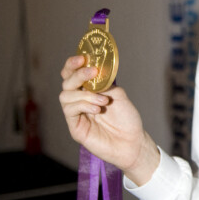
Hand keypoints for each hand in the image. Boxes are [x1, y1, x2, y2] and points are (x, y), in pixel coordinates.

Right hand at [59, 55, 159, 185]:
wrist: (132, 142)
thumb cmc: (127, 119)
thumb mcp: (117, 94)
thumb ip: (104, 83)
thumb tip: (94, 72)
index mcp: (89, 90)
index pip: (72, 73)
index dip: (73, 64)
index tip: (82, 57)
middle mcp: (80, 100)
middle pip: (66, 82)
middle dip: (77, 74)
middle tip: (92, 72)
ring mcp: (76, 114)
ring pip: (65, 96)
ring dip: (85, 94)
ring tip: (103, 101)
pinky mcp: (75, 127)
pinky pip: (70, 110)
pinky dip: (83, 105)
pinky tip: (97, 109)